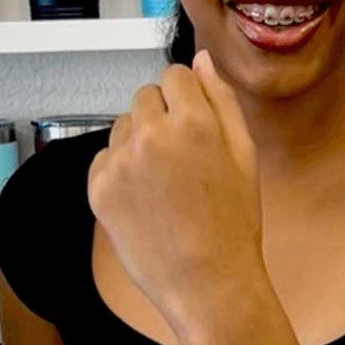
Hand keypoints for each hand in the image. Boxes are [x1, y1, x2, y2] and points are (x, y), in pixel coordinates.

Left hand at [86, 51, 264, 338]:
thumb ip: (221, 101)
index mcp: (194, 120)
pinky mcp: (99, 188)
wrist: (207, 285)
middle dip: (161, 118)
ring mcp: (120, 161)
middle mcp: (152, 133)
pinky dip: (120, 172)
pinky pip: (105, 159)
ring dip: (138, 143)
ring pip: (122, 127)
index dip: (186, 99)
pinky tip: (145, 201)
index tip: (194, 128)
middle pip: (145, 97)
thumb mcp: (245, 157)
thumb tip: (199, 60)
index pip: (175, 76)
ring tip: (163, 186)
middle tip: (181, 162)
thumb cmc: (233, 224)